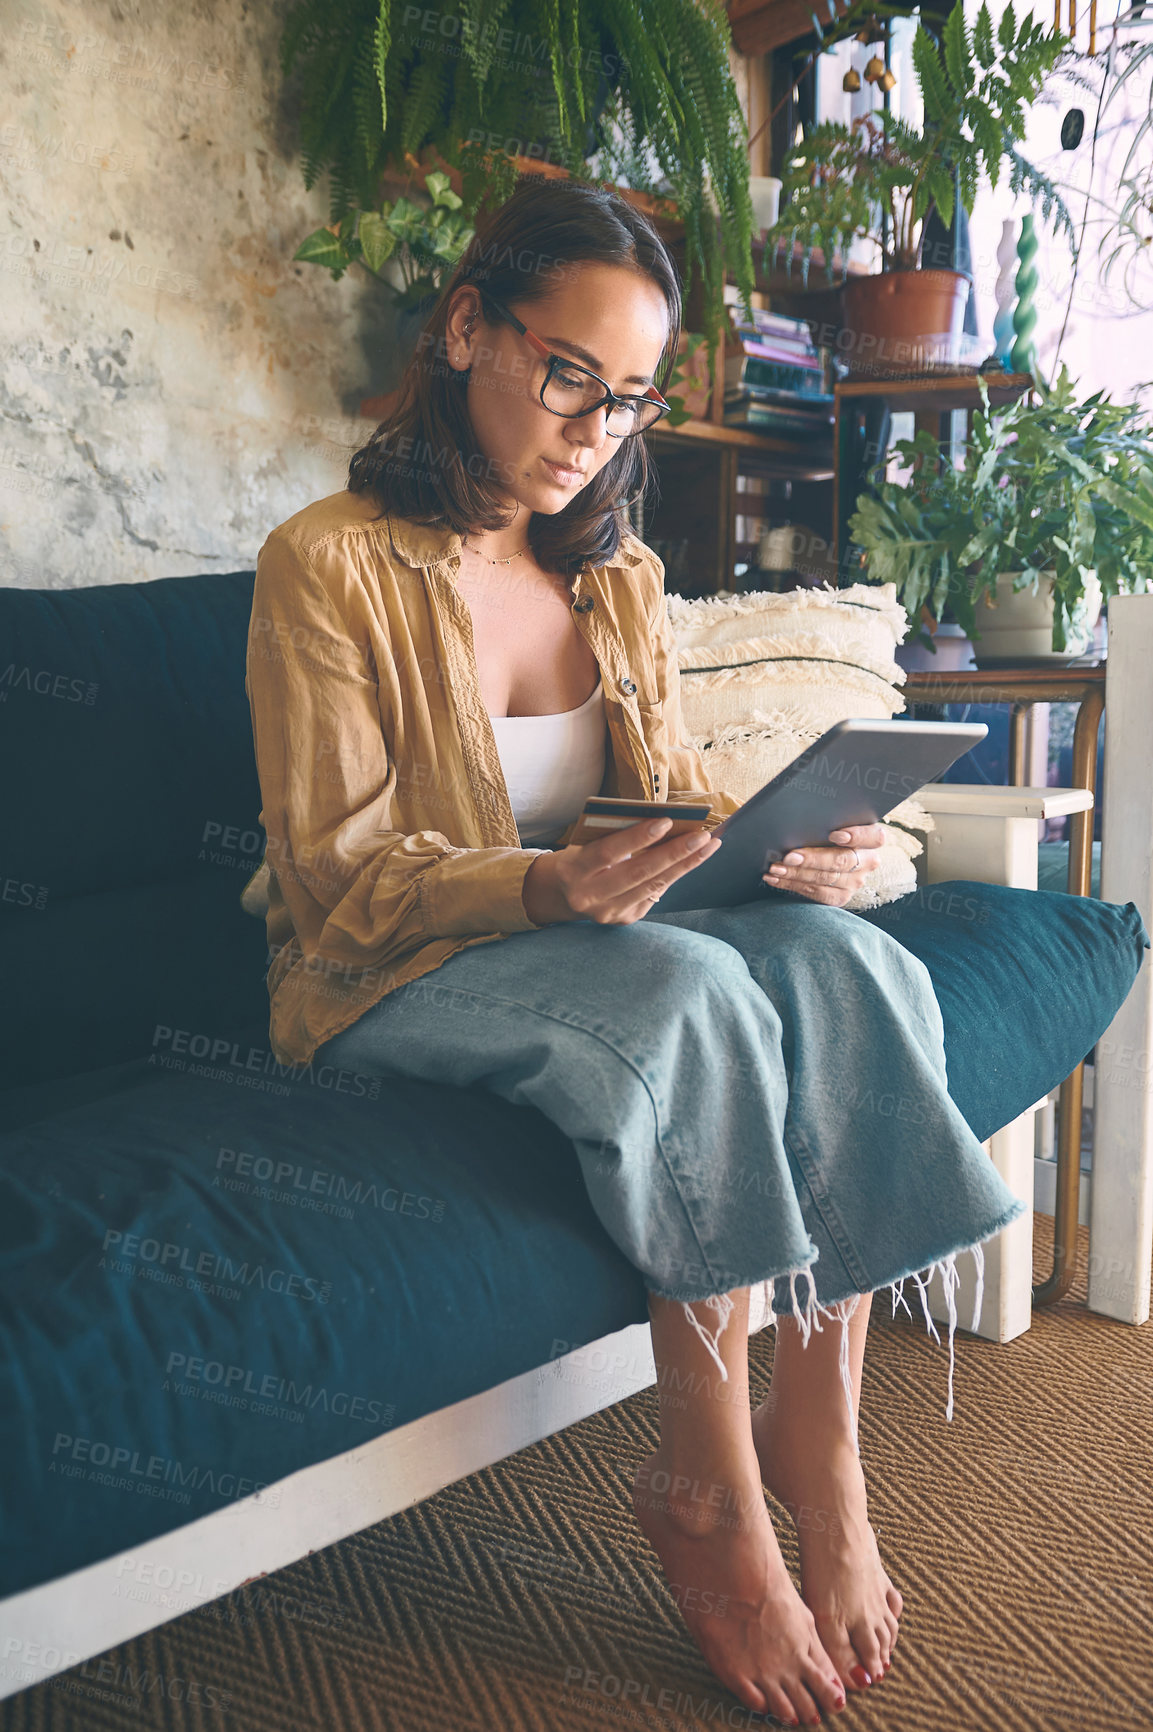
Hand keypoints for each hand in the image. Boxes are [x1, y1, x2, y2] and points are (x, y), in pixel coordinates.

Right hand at [522, 817, 721, 925]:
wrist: (562, 894)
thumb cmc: (580, 857)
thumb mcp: (586, 843)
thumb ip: (614, 836)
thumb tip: (663, 825)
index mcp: (573, 870)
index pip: (608, 851)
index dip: (638, 836)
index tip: (666, 821)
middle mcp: (589, 897)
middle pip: (639, 873)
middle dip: (674, 853)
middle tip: (702, 836)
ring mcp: (607, 913)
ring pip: (653, 887)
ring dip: (684, 865)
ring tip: (708, 846)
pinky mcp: (623, 921)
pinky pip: (654, 895)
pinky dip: (673, 876)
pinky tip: (691, 861)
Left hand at [762, 824, 883, 908]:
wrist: (829, 857)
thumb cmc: (827, 832)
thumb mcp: (833, 823)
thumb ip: (827, 821)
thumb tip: (799, 816)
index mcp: (872, 839)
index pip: (874, 837)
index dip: (856, 835)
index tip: (834, 835)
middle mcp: (867, 862)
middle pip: (842, 861)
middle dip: (813, 859)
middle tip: (789, 856)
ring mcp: (855, 881)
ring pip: (826, 878)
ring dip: (796, 873)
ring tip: (776, 868)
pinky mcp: (841, 897)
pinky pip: (816, 893)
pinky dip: (792, 884)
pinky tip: (775, 879)